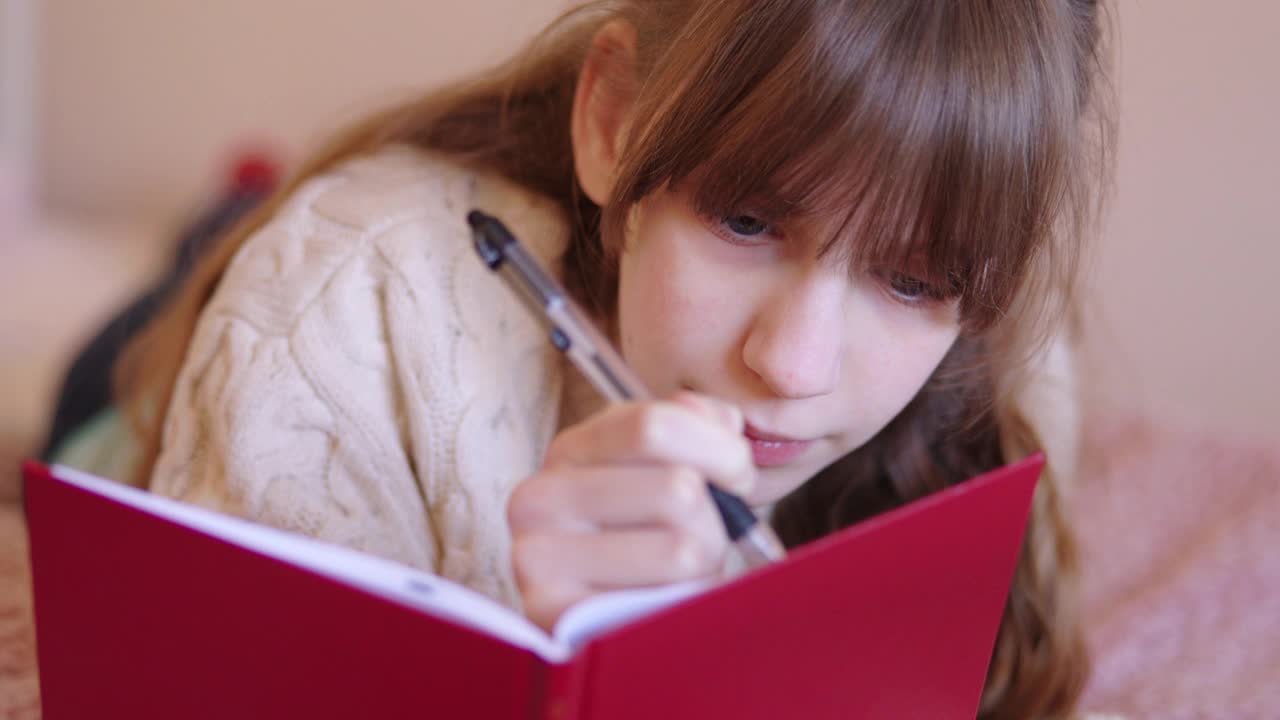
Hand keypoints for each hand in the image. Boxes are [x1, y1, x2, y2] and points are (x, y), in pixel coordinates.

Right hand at [508, 391, 753, 630]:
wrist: (610, 622)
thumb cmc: (648, 538)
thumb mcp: (666, 469)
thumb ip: (694, 427)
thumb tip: (721, 422)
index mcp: (570, 450)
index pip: (654, 424)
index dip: (721, 450)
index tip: (737, 476)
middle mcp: (537, 496)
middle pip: (678, 488)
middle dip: (717, 518)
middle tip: (704, 537)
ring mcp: (536, 557)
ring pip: (681, 546)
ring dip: (702, 563)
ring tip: (679, 572)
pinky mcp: (554, 613)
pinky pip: (664, 597)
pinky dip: (682, 599)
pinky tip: (661, 600)